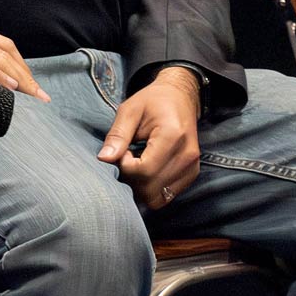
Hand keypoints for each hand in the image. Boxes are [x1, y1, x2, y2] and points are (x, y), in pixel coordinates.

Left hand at [98, 68, 200, 209]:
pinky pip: (166, 196)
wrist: (180, 97)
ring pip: (158, 198)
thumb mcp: (130, 110)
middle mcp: (187, 155)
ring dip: (140, 187)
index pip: (144, 170)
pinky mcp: (191, 175)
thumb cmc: (153, 101)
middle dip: (131, 180)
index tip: (123, 150)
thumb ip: (117, 135)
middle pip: (151, 188)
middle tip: (127, 158)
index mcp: (173, 136)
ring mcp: (192, 167)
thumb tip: (104, 159)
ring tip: (137, 163)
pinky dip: (151, 188)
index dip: (125, 166)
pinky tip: (147, 169)